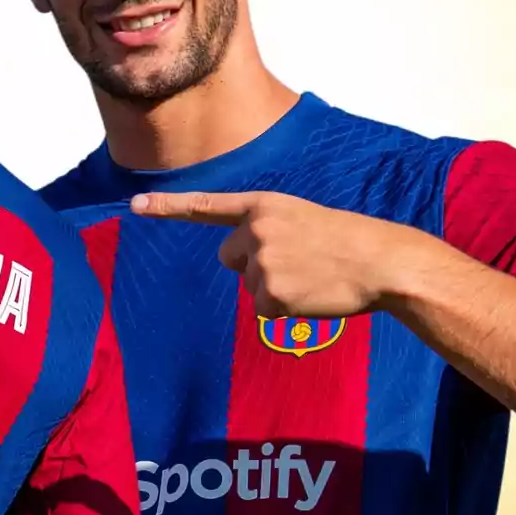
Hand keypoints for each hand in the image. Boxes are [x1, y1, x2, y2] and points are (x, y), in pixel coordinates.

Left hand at [130, 190, 444, 318]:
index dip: (167, 206)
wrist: (381, 261)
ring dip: (277, 287)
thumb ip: (265, 229)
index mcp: (263, 205)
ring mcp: (262, 261)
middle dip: (253, 264)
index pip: (206, 206)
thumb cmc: (346, 241)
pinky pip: (265, 309)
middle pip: (229, 257)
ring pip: (250, 285)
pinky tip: (312, 294)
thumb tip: (242, 261)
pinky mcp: (272, 293)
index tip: (135, 205)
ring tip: (312, 275)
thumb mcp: (300, 218)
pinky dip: (287, 309)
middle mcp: (255, 229)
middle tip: (297, 261)